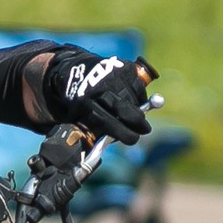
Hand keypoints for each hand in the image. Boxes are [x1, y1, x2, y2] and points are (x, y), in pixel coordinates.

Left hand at [39, 50, 154, 144]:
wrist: (78, 71)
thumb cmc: (81, 103)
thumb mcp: (78, 118)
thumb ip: (90, 134)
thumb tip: (96, 156)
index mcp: (86, 104)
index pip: (109, 122)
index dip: (124, 133)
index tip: (133, 139)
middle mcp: (101, 88)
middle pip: (127, 110)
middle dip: (138, 123)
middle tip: (144, 129)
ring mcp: (114, 76)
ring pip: (135, 99)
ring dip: (139, 109)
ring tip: (135, 115)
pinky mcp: (125, 67)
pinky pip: (140, 86)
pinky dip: (140, 95)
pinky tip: (133, 100)